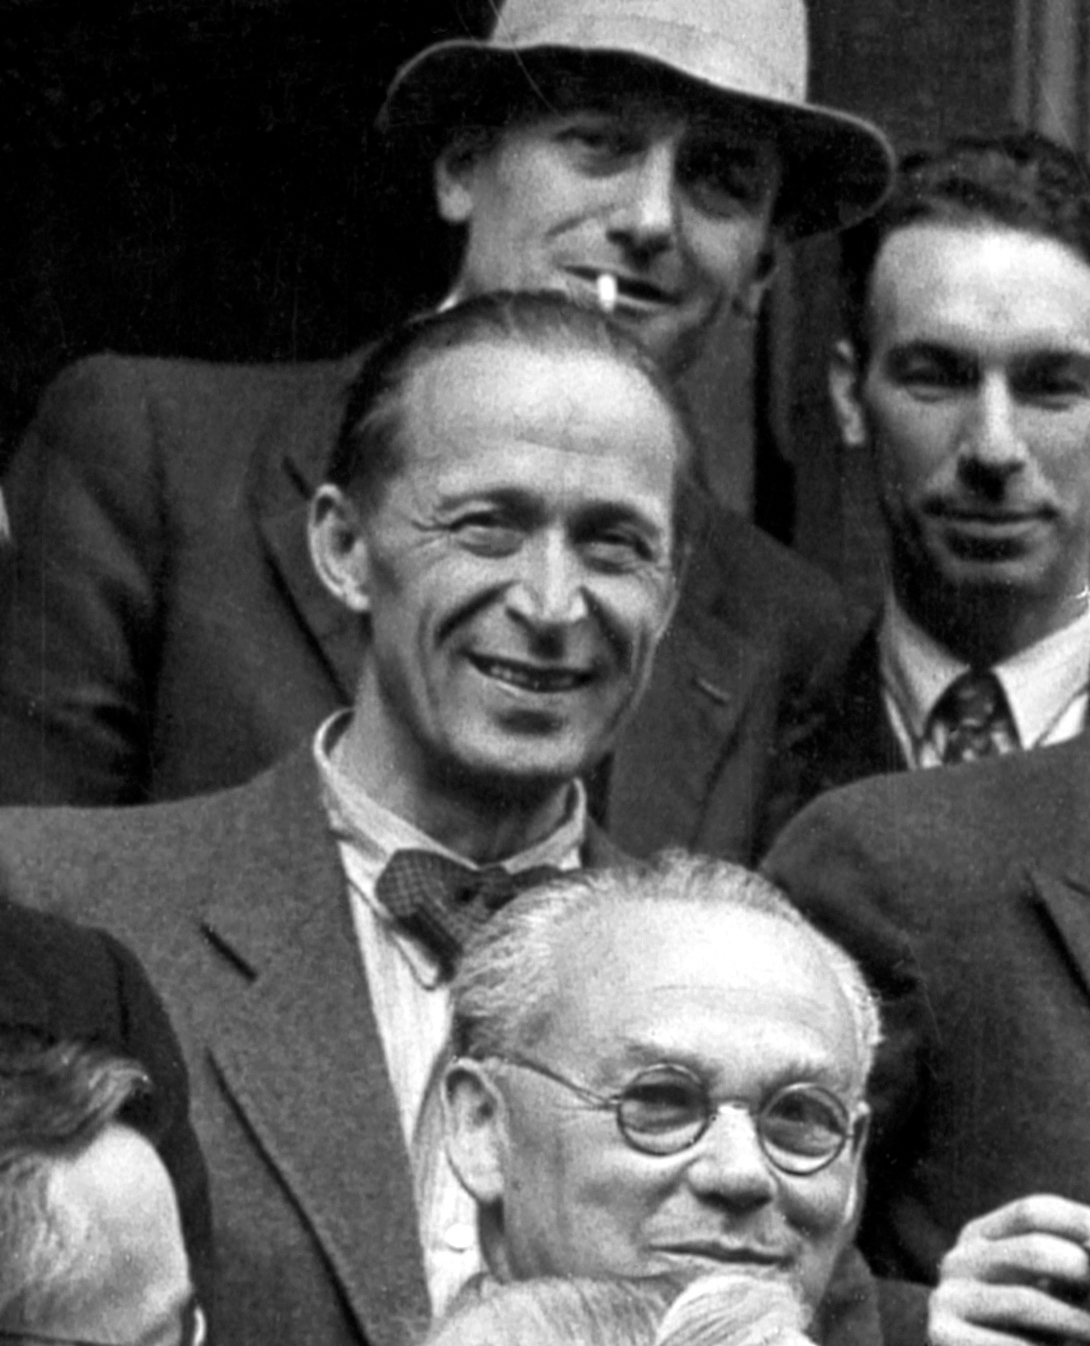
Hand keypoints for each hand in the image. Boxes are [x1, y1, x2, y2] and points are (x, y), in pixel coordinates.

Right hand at [930, 1196, 1089, 1345]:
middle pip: (1033, 1249)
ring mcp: (947, 1297)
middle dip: (1085, 1269)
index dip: (1078, 1221)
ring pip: (1027, 1300)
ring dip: (1077, 1321)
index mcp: (980, 1237)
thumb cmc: (1025, 1333)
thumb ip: (1068, 1270)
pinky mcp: (943, 1335)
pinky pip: (1010, 1343)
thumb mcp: (1044, 1293)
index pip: (1034, 1212)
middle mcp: (958, 1260)